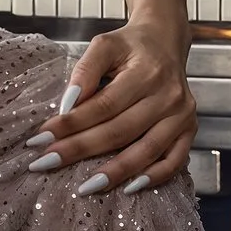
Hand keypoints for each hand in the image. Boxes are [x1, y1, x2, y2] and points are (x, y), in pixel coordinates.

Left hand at [34, 8, 196, 190]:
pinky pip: (173, 161)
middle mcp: (168, 96)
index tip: (41, 140)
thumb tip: (67, 105)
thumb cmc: (131, 47)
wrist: (166, 42)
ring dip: (114, 172)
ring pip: (145, 151)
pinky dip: (153, 178)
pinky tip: (128, 188)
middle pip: (120, 131)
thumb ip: (85, 71)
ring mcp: (182, 116)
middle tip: (47, 164)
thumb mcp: (104, 45)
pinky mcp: (189, 129)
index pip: (103, 105)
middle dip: (80, 150)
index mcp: (146, 73)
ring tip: (85, 187)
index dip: (71, 125)